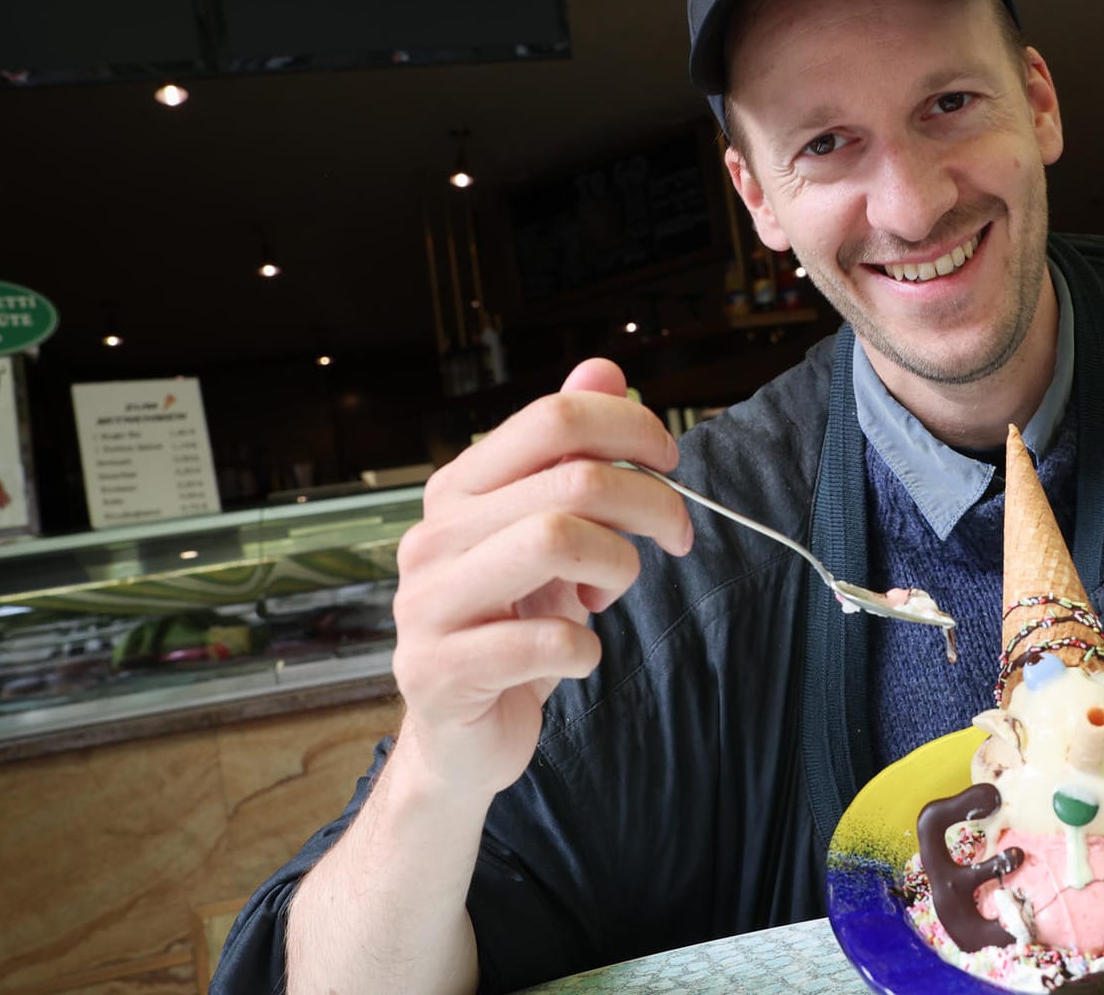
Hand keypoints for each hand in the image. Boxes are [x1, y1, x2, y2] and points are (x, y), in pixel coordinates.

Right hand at [388, 359, 693, 802]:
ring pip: (557, 540)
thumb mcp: (549, 532)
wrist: (463, 735)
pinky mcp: (440, 672)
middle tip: (675, 538)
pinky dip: (586, 648)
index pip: (552, 418)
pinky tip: (579, 655)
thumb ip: (570, 454)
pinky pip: (547, 639)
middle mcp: (433, 537)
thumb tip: (604, 367)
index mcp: (460, 491)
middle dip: (650, 504)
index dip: (629, 429)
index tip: (669, 463)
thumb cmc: (514, 626)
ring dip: (617, 568)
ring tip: (611, 595)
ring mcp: (427, 604)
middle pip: (572, 479)